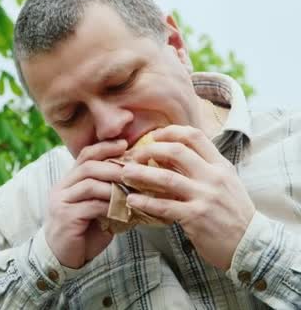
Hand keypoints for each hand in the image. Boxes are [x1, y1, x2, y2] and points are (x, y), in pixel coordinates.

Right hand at [44, 139, 126, 268]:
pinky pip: (92, 205)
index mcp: (68, 182)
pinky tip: (124, 210)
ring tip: (132, 190)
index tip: (125, 144)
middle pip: (88, 166)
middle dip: (114, 166)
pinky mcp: (66, 217)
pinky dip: (111, 206)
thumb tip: (134, 182)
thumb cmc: (82, 233)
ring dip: (114, 186)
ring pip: (90, 184)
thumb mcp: (95, 209)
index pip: (84, 155)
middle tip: (135, 170)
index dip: (104, 147)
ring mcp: (61, 202)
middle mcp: (62, 188)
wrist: (61, 259)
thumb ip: (106, 194)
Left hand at [121, 125, 254, 269]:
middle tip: (133, 156)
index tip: (153, 136)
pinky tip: (131, 200)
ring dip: (141, 174)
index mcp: (220, 166)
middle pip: (177, 151)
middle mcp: (213, 177)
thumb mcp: (225, 183)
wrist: (251, 244)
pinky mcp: (196, 217)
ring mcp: (205, 197)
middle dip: (150, 150)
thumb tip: (169, 155)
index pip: (195, 136)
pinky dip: (145, 202)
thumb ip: (202, 168)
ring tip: (124, 174)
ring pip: (166, 178)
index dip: (170, 132)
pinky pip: (164, 206)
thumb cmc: (234, 213)